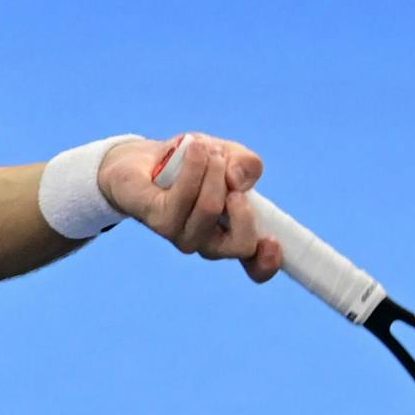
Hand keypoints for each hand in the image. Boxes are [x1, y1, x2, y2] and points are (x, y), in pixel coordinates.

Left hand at [101, 132, 286, 282]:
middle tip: (228, 170)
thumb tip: (238, 180)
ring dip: (213, 171)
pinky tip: (192, 149)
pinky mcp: (158, 221)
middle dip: (242, 202)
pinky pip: (183, 195)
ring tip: (205, 149)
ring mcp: (181, 235)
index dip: (267, 262)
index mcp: (232, 234)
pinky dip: (194, 166)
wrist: (142, 159)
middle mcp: (207, 243)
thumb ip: (247, 166)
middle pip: (240, 243)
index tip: (272, 241)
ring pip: (210, 210)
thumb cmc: (192, 163)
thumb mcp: (230, 156)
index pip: (255, 266)